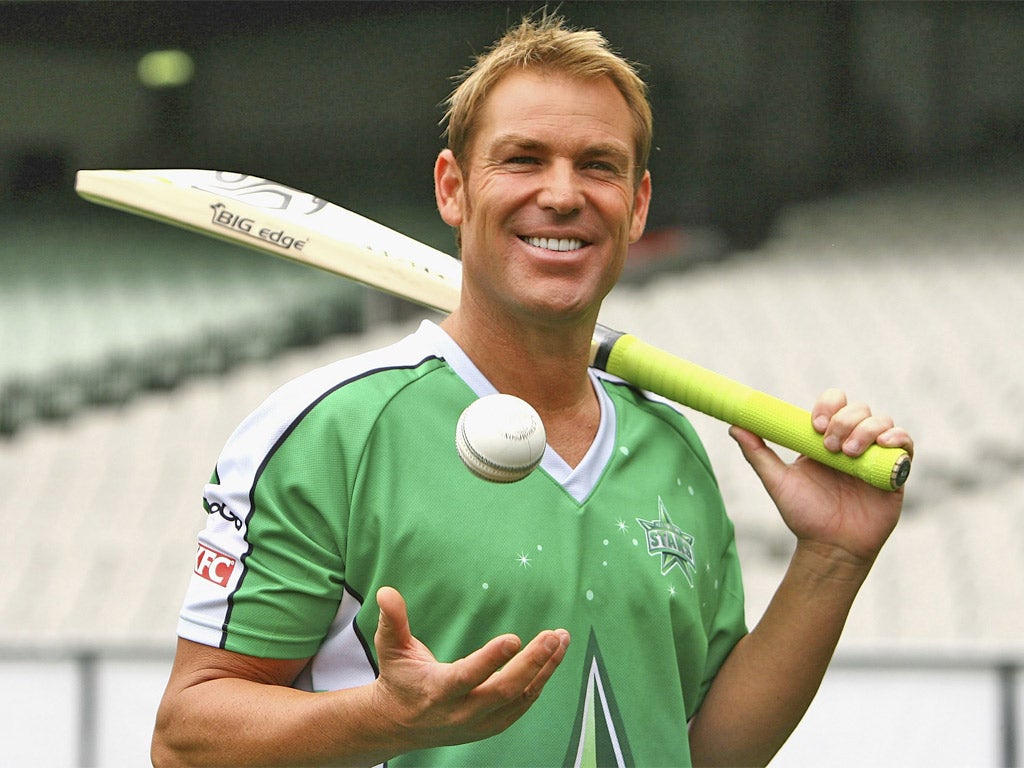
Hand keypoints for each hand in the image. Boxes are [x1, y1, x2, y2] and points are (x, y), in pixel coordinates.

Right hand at [369, 587, 569, 751]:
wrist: (399, 723)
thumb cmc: (398, 678)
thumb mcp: (390, 648)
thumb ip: (393, 620)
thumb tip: (387, 592)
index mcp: (438, 690)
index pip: (468, 676)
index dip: (491, 659)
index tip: (515, 638)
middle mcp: (461, 711)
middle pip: (504, 690)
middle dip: (533, 663)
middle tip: (553, 636)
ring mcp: (479, 722)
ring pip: (520, 698)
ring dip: (544, 669)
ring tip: (561, 641)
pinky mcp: (491, 726)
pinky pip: (522, 704)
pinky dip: (540, 682)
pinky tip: (552, 659)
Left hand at [729, 388, 913, 566]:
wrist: (830, 547)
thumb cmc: (804, 514)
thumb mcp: (778, 481)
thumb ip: (758, 453)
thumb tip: (734, 426)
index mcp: (824, 438)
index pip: (833, 403)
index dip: (827, 405)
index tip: (814, 425)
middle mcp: (852, 441)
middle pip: (858, 408)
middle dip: (844, 421)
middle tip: (829, 447)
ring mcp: (875, 455)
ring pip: (882, 420)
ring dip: (865, 430)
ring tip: (848, 454)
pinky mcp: (895, 470)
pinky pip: (905, 443)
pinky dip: (897, 438)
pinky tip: (882, 445)